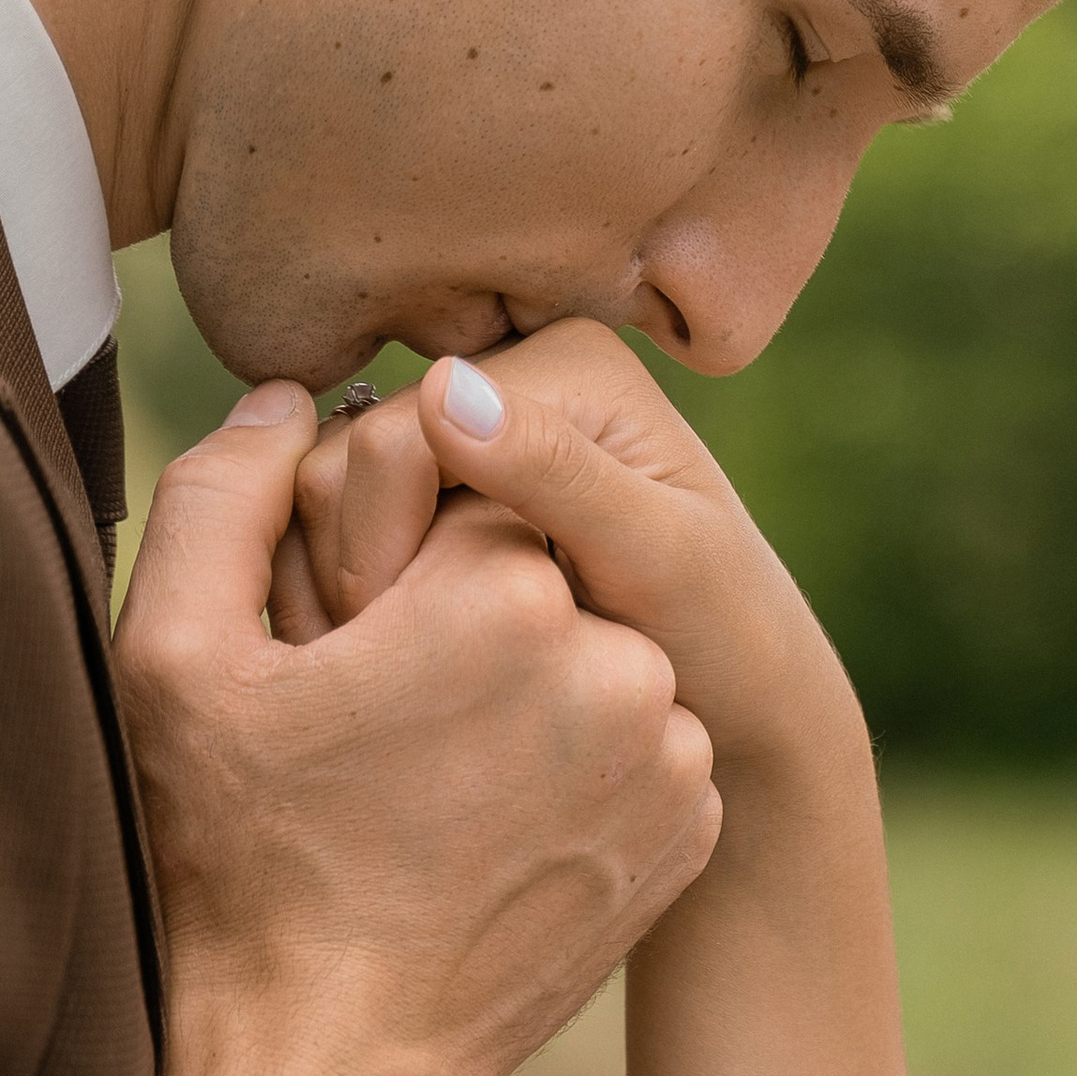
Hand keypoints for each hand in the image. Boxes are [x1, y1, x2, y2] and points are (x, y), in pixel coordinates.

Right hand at [116, 382, 722, 1075]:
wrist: (331, 1065)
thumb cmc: (235, 861)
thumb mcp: (179, 660)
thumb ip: (224, 495)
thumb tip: (294, 401)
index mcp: (505, 590)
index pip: (467, 500)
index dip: (397, 566)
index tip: (349, 647)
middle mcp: (618, 660)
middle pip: (540, 577)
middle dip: (470, 627)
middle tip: (386, 730)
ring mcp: (669, 755)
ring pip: (595, 659)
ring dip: (530, 696)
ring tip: (436, 786)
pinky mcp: (692, 828)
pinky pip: (637, 746)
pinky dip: (577, 767)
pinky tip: (493, 826)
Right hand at [282, 328, 854, 790]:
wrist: (746, 710)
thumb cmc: (729, 644)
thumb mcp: (658, 560)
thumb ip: (560, 476)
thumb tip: (446, 387)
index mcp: (566, 365)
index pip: (393, 441)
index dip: (381, 553)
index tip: (418, 654)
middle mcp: (512, 378)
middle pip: (345, 466)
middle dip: (362, 575)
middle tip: (408, 676)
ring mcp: (473, 439)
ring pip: (330, 510)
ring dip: (354, 598)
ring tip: (411, 679)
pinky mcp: (450, 497)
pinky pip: (348, 542)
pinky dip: (362, 607)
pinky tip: (407, 669)